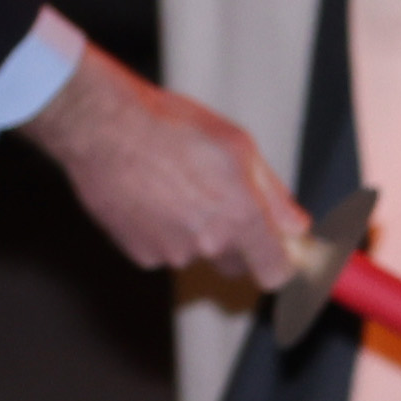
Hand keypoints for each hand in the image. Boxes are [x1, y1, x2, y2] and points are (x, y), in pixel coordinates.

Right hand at [23, 53, 301, 285]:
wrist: (103, 129)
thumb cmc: (172, 128)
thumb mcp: (239, 147)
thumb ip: (273, 195)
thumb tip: (296, 226)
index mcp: (240, 218)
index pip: (274, 272)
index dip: (280, 263)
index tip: (280, 251)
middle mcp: (206, 243)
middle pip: (235, 265)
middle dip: (237, 245)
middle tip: (222, 204)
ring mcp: (169, 252)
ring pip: (196, 253)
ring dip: (195, 233)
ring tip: (177, 188)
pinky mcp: (137, 253)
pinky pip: (162, 250)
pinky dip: (162, 232)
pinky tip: (151, 198)